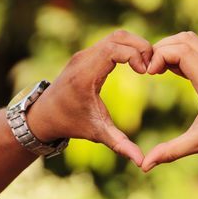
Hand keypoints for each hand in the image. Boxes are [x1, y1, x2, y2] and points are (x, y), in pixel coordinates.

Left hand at [27, 30, 151, 166]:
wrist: (45, 114)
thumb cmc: (71, 123)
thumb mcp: (97, 133)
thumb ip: (120, 145)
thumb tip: (142, 162)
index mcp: (86, 75)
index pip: (114, 49)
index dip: (135, 55)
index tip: (145, 73)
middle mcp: (84, 58)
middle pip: (119, 36)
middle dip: (141, 47)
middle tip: (152, 66)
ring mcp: (85, 53)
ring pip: (117, 36)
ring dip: (135, 46)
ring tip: (146, 65)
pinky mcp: (87, 54)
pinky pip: (112, 42)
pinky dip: (128, 47)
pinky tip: (136, 64)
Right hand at [142, 31, 197, 171]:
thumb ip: (170, 152)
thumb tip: (144, 166)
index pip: (182, 51)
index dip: (160, 56)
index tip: (149, 73)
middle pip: (185, 39)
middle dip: (162, 48)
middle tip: (150, 69)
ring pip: (192, 40)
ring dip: (172, 47)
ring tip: (159, 69)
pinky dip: (182, 52)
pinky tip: (173, 71)